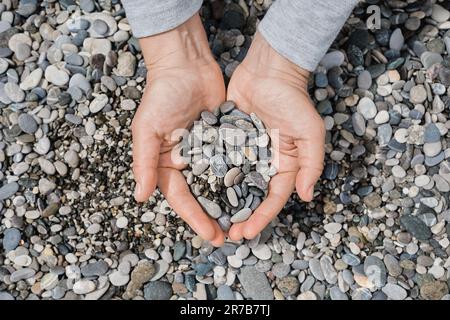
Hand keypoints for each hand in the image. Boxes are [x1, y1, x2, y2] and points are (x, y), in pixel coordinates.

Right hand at [132, 14, 225, 245]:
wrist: (186, 65)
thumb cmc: (162, 95)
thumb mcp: (147, 128)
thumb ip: (144, 161)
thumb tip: (140, 196)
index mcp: (165, 163)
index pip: (180, 197)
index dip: (194, 217)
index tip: (210, 234)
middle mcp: (186, 162)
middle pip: (200, 195)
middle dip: (213, 216)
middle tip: (229, 237)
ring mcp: (206, 152)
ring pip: (218, 183)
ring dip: (229, 202)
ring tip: (244, 221)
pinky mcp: (223, 140)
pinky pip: (232, 162)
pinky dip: (241, 177)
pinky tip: (254, 192)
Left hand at [227, 33, 325, 240]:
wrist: (269, 70)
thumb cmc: (293, 100)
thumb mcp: (310, 132)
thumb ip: (311, 165)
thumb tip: (306, 196)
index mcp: (284, 166)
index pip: (273, 198)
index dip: (261, 217)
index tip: (247, 232)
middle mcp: (263, 163)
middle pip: (251, 196)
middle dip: (241, 216)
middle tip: (226, 233)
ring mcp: (244, 152)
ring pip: (232, 182)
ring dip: (223, 201)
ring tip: (210, 218)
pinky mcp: (227, 139)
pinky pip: (218, 160)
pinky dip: (210, 175)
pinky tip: (198, 189)